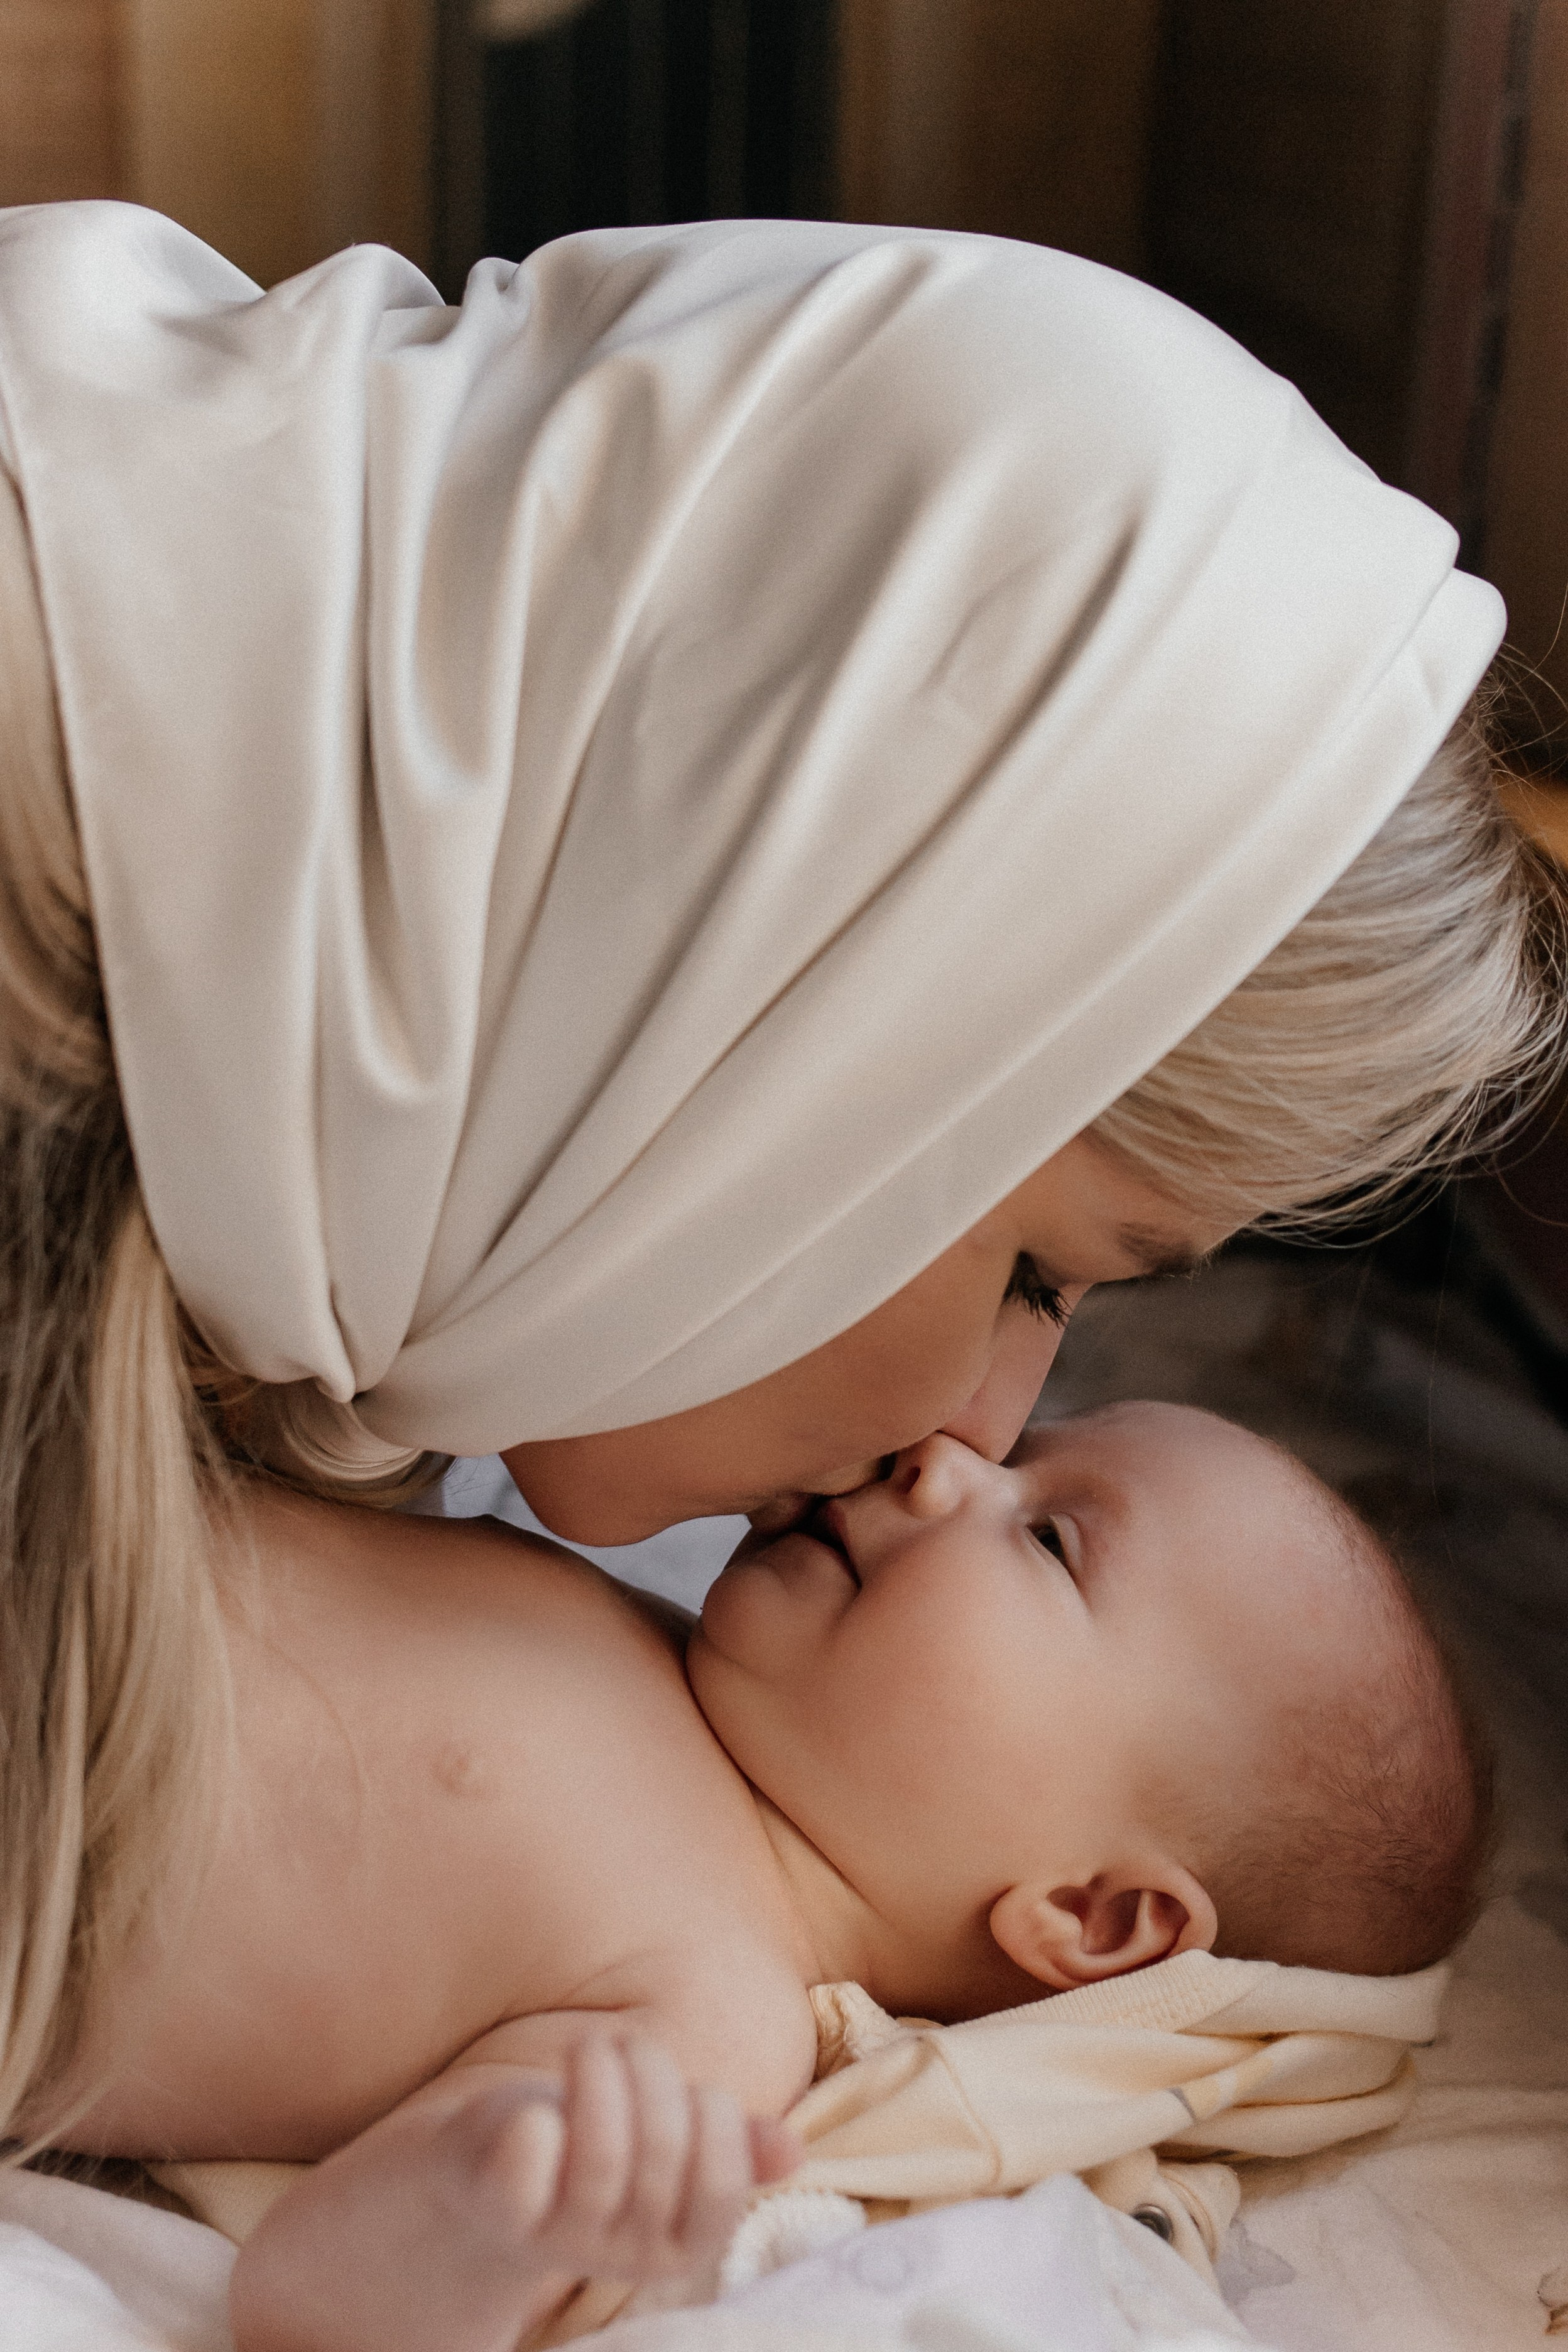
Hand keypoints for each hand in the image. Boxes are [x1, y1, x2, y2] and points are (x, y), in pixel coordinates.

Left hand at [438, 2032, 799, 2282]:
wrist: (478, 2176)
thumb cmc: (586, 2143)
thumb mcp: (660, 2142)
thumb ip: (726, 2146)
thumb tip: (791, 2152)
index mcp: (676, 2243)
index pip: (722, 2184)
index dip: (712, 2115)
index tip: (686, 2084)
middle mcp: (623, 2253)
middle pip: (663, 2154)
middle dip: (651, 2073)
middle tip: (623, 2043)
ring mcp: (558, 2238)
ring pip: (600, 2156)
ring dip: (599, 2075)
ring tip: (586, 2047)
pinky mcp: (494, 2209)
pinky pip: (527, 2166)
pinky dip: (535, 2122)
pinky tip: (534, 2109)